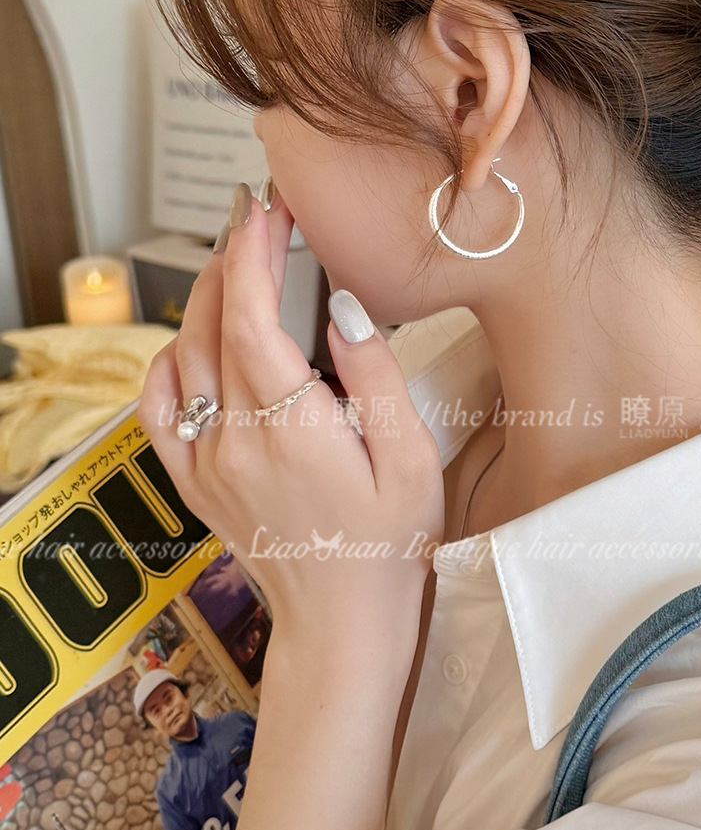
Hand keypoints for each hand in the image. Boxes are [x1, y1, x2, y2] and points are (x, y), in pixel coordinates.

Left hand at [138, 184, 443, 635]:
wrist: (342, 622)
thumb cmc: (391, 540)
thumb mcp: (411, 454)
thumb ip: (374, 375)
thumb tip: (341, 305)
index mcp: (290, 430)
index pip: (253, 318)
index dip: (255, 254)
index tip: (269, 207)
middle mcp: (234, 441)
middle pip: (215, 325)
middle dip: (235, 257)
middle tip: (262, 212)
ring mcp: (205, 462)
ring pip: (185, 356)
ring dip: (209, 298)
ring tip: (242, 259)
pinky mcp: (194, 480)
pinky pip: (160, 407)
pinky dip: (170, 358)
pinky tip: (196, 337)